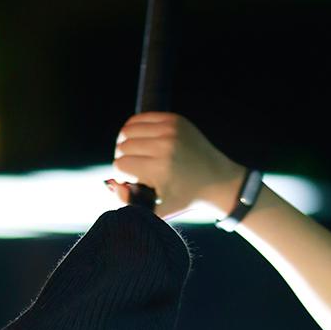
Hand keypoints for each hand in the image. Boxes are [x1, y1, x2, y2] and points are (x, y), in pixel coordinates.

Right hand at [105, 113, 243, 219]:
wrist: (218, 181)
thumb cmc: (185, 199)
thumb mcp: (157, 211)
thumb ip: (129, 204)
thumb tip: (112, 183)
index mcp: (160, 169)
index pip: (120, 165)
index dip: (122, 176)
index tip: (133, 182)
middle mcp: (164, 146)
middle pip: (122, 146)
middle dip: (123, 159)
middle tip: (134, 169)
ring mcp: (170, 129)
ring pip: (127, 130)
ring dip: (126, 143)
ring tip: (136, 155)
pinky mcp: (175, 119)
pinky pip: (140, 118)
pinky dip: (135, 129)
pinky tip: (142, 142)